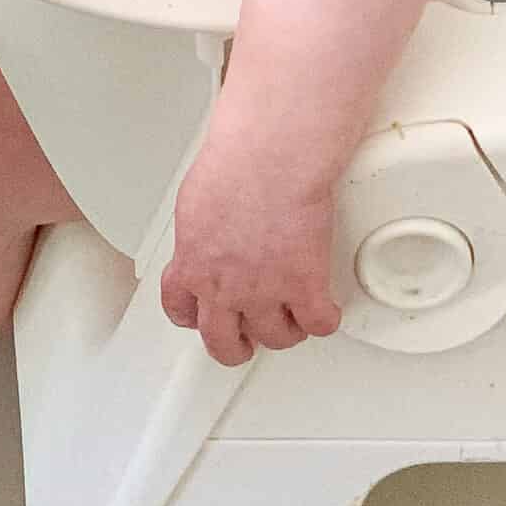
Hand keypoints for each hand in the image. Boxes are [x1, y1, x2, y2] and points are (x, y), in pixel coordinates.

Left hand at [161, 125, 342, 365]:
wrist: (270, 158)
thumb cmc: (233, 165)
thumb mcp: (194, 202)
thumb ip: (201, 230)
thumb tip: (210, 231)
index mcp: (192, 264)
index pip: (180, 309)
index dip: (194, 319)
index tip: (203, 316)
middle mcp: (224, 287)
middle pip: (222, 343)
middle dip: (235, 347)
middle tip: (246, 341)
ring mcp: (265, 291)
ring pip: (275, 337)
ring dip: (284, 330)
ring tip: (293, 317)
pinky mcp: (305, 286)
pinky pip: (318, 323)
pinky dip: (324, 319)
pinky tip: (325, 308)